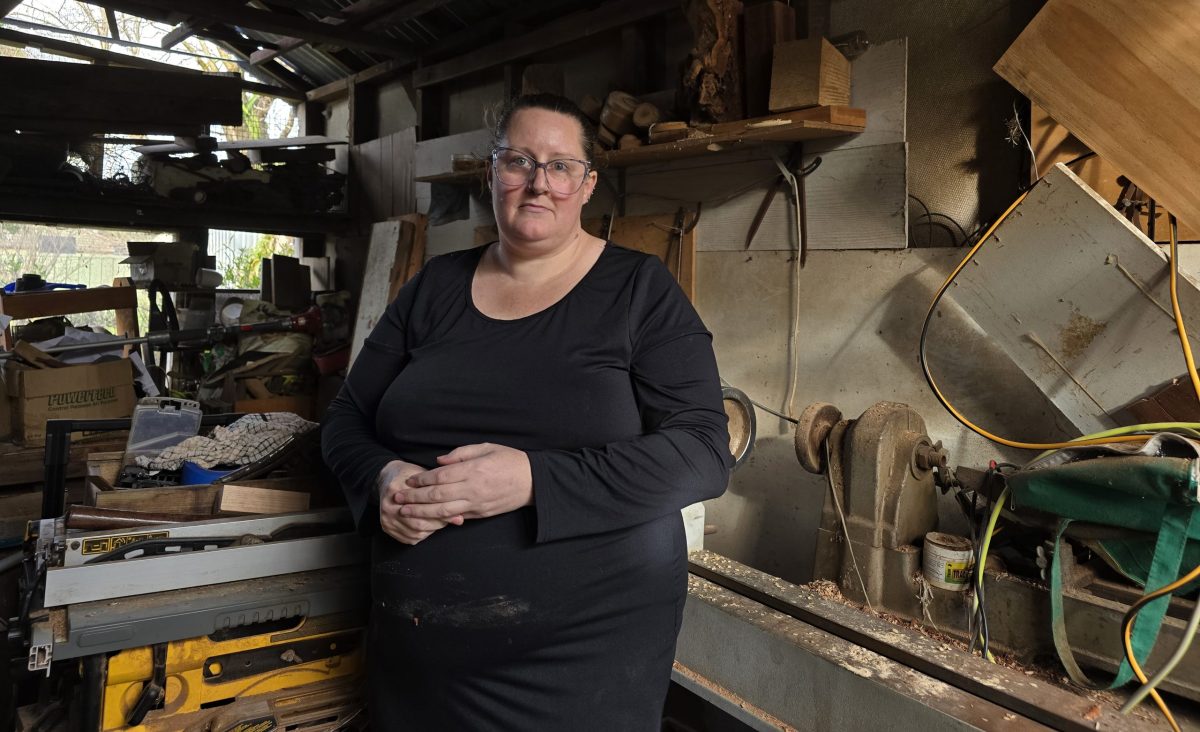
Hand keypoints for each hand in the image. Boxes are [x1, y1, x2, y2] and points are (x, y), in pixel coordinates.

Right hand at [377, 459, 462, 544]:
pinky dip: (423, 535)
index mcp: (396, 489)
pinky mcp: (386, 528)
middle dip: (438, 523)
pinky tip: (430, 528)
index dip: (442, 510)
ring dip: (432, 530)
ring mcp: (386, 518)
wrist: (386, 478)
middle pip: (419, 522)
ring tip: (442, 522)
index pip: (423, 505)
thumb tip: (459, 518)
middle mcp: (388, 506)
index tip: (457, 513)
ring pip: (416, 532)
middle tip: (452, 519)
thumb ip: (440, 492)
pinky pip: (410, 538)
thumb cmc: (409, 475)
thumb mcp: (424, 476)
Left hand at [399, 443, 532, 520]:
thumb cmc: (510, 460)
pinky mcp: (480, 514)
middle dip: (414, 498)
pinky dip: (439, 520)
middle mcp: (473, 489)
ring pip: (443, 511)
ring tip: (405, 512)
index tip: (408, 480)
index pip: (441, 476)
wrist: (533, 482)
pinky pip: (456, 518)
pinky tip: (426, 519)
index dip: (422, 479)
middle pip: (437, 496)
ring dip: (421, 512)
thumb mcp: (487, 448)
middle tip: (397, 498)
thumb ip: (461, 453)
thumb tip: (439, 461)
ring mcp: (477, 504)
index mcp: (474, 470)